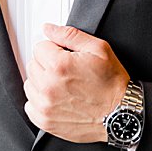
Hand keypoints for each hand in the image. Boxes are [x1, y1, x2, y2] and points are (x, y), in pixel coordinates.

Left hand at [23, 22, 129, 142]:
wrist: (121, 114)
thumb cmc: (112, 84)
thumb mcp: (98, 49)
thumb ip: (70, 35)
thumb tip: (48, 29)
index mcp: (59, 66)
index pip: (39, 47)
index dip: (54, 49)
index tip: (65, 57)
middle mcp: (48, 86)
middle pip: (33, 65)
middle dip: (47, 64)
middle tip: (67, 72)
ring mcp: (45, 106)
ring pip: (30, 84)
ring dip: (42, 82)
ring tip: (63, 86)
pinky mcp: (45, 121)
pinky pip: (30, 105)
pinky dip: (40, 101)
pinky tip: (57, 99)